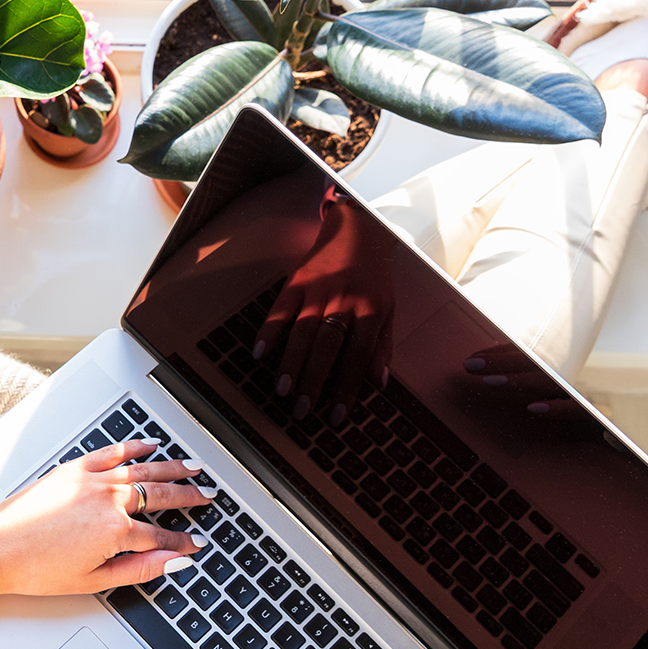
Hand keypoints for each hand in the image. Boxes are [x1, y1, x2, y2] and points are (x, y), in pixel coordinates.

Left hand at [0, 440, 214, 597]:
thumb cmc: (35, 568)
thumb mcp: (93, 581)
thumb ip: (138, 569)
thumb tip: (170, 564)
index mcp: (115, 531)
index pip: (161, 537)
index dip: (182, 542)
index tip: (196, 543)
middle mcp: (108, 500)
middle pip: (161, 496)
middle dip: (189, 497)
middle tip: (208, 496)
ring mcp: (91, 480)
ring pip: (143, 470)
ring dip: (172, 468)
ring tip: (193, 467)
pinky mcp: (73, 468)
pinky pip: (112, 453)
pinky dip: (133, 447)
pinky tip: (149, 445)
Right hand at [254, 188, 395, 423]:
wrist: (356, 232)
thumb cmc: (374, 277)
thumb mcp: (388, 309)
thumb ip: (382, 346)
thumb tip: (379, 384)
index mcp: (369, 311)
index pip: (356, 357)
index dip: (346, 388)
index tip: (337, 416)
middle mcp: (343, 301)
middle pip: (326, 347)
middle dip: (314, 381)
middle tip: (302, 410)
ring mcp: (317, 290)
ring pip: (301, 331)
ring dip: (290, 362)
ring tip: (282, 390)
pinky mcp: (296, 282)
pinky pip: (279, 309)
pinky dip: (268, 331)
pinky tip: (259, 354)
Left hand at [461, 345, 590, 419]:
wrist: (633, 446)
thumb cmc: (588, 424)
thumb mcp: (557, 401)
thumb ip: (533, 387)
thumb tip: (495, 375)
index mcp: (564, 371)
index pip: (529, 355)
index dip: (501, 354)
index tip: (474, 358)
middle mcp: (577, 378)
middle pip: (536, 363)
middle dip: (501, 362)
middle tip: (470, 365)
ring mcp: (589, 395)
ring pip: (551, 382)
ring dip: (519, 380)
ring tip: (491, 382)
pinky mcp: (602, 418)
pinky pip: (579, 410)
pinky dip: (557, 408)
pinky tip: (534, 408)